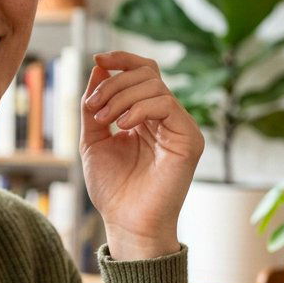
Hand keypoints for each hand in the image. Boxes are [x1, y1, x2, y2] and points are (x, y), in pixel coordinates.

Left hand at [80, 50, 204, 258]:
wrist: (127, 223)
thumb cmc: (112, 188)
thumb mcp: (93, 139)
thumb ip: (94, 105)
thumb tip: (98, 68)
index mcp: (146, 115)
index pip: (142, 72)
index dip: (122, 60)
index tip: (97, 59)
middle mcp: (166, 118)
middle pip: (147, 73)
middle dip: (114, 82)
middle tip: (93, 105)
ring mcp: (180, 127)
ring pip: (155, 86)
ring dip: (121, 96)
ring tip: (103, 119)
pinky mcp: (190, 139)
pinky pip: (166, 105)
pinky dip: (139, 108)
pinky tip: (122, 125)